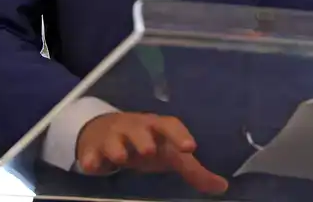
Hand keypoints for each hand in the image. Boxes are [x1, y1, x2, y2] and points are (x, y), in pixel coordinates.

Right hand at [75, 112, 228, 194]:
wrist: (105, 131)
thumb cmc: (145, 143)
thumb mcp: (168, 154)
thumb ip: (193, 170)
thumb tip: (222, 187)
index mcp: (156, 127)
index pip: (170, 125)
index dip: (180, 135)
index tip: (190, 148)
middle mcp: (135, 127)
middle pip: (139, 127)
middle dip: (143, 138)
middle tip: (149, 151)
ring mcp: (112, 136)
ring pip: (114, 138)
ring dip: (117, 147)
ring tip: (121, 157)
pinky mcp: (93, 149)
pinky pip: (90, 153)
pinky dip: (90, 159)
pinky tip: (91, 166)